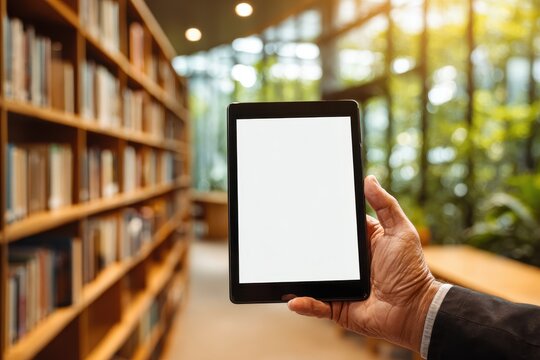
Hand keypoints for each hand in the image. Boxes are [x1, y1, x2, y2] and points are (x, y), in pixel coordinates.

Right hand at [288, 175, 440, 351]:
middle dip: (303, 246)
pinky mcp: (339, 307)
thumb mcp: (400, 231)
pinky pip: (317, 305)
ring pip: (314, 279)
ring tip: (281, 269)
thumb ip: (385, 205)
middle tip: (284, 236)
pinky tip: (292, 299)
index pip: (337, 229)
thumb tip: (369, 179)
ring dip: (299, 277)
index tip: (302, 207)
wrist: (414, 309)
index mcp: (362, 244)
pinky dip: (304, 303)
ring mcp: (343, 286)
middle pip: (321, 252)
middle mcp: (350, 265)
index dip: (321, 220)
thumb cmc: (411, 270)